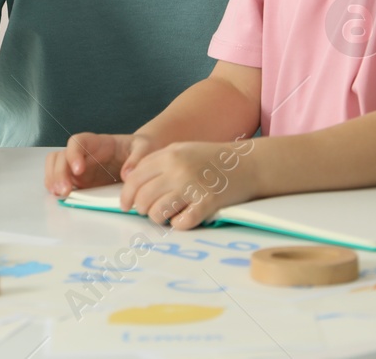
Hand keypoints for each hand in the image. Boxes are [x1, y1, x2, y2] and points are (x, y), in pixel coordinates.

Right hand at [44, 132, 155, 196]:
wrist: (140, 156)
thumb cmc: (140, 148)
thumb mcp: (144, 148)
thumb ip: (137, 158)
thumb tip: (127, 174)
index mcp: (97, 142)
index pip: (77, 141)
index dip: (74, 154)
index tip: (79, 169)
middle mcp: (83, 153)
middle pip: (61, 156)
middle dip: (60, 172)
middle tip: (65, 189)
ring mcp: (78, 167)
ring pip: (55, 167)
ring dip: (54, 180)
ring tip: (61, 194)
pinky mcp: (79, 180)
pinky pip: (60, 180)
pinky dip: (56, 187)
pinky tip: (61, 197)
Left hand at [120, 140, 254, 229]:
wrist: (249, 163)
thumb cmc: (212, 159)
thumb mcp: (182, 150)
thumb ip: (157, 163)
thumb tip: (131, 184)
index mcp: (170, 154)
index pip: (135, 179)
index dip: (126, 195)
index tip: (126, 205)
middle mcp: (178, 169)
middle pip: (143, 198)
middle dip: (143, 210)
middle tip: (150, 212)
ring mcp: (193, 186)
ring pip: (158, 213)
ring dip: (160, 219)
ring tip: (168, 215)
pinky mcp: (208, 203)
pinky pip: (181, 223)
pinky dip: (179, 224)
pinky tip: (186, 217)